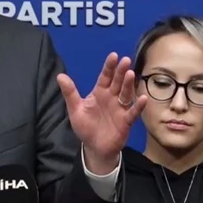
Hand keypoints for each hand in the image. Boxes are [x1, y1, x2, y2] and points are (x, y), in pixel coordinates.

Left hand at [57, 52, 147, 173]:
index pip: (105, 77)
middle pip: (117, 82)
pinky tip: (142, 98)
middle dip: (120, 72)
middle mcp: (111, 98)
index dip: (109, 67)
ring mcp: (120, 109)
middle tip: (125, 60)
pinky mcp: (126, 121)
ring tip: (130, 73)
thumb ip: (70, 93)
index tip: (113, 55)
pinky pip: (133, 112)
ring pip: (125, 94)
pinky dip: (138, 106)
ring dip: (128, 84)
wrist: (94, 147)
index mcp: (99, 93)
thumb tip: (60, 76)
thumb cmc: (86, 127)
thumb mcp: (75, 109)